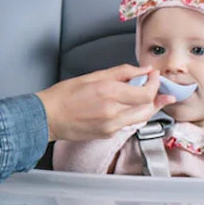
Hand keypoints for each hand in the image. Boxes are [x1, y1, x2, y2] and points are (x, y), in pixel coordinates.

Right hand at [35, 65, 174, 141]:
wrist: (47, 118)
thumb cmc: (64, 96)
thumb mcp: (92, 76)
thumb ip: (121, 72)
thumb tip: (142, 70)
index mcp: (109, 92)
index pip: (146, 92)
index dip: (155, 83)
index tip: (153, 75)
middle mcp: (113, 111)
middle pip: (148, 106)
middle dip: (155, 95)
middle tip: (154, 85)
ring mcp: (111, 126)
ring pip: (142, 117)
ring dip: (148, 106)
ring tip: (147, 96)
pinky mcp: (108, 134)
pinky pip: (128, 124)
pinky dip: (133, 114)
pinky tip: (128, 106)